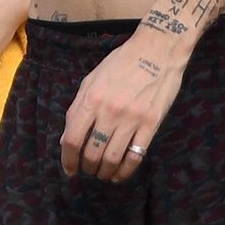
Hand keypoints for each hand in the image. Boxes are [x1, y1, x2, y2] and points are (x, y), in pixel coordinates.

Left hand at [60, 28, 187, 181]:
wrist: (158, 49)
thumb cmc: (121, 62)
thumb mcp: (92, 79)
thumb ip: (77, 108)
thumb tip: (66, 139)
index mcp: (92, 98)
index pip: (72, 138)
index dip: (68, 159)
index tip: (69, 169)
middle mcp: (110, 111)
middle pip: (92, 152)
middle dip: (87, 167)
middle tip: (88, 170)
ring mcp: (132, 119)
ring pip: (113, 158)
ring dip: (104, 172)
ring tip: (102, 173)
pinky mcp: (151, 124)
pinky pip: (136, 156)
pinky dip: (125, 171)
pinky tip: (119, 175)